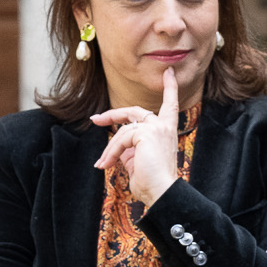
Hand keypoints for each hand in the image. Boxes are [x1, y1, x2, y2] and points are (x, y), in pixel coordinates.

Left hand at [93, 68, 182, 209]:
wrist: (161, 193)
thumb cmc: (152, 183)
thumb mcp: (139, 162)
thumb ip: (131, 150)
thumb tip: (117, 148)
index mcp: (167, 132)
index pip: (170, 105)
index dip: (169, 88)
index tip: (169, 72)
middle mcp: (164, 127)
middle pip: (136, 111)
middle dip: (114, 114)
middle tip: (96, 119)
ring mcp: (156, 128)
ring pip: (123, 130)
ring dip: (110, 148)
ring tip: (103, 164)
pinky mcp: (146, 133)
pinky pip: (121, 138)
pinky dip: (111, 152)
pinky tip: (107, 164)